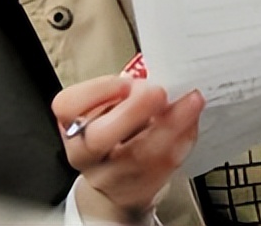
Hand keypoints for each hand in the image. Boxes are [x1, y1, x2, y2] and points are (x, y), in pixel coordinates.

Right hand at [52, 75, 204, 224]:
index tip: (126, 82)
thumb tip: (152, 75)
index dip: (98, 90)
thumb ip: (121, 92)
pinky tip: (192, 121)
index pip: (68, 106)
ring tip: (191, 101)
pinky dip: (184, 138)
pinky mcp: (142, 185)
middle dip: (133, 110)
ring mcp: (113, 174)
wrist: (114, 183)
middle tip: (159, 92)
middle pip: (99, 138)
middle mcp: (87, 153)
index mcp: (72, 126)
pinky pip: (165, 163)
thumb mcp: (104, 109)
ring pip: (141, 155)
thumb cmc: (111, 134)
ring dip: (172, 124)